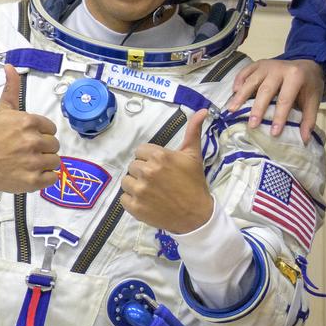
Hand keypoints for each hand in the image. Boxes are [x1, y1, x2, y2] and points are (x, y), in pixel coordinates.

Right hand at [0, 66, 61, 192]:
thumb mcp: (2, 110)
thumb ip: (11, 88)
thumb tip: (10, 66)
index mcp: (28, 122)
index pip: (50, 129)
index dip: (41, 133)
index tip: (28, 138)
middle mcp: (33, 141)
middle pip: (54, 145)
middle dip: (43, 148)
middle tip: (27, 151)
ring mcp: (34, 161)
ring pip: (55, 161)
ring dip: (44, 162)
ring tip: (29, 162)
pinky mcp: (34, 180)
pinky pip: (52, 177)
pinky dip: (45, 177)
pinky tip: (31, 172)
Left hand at [120, 107, 214, 232]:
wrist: (196, 215)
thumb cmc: (194, 184)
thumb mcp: (193, 156)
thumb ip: (193, 131)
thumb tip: (202, 110)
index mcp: (159, 156)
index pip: (140, 151)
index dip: (149, 159)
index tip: (160, 168)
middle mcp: (147, 171)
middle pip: (133, 165)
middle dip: (143, 172)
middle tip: (158, 181)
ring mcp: (140, 190)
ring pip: (126, 181)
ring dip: (135, 185)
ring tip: (151, 191)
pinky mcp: (135, 207)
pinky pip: (123, 198)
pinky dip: (132, 201)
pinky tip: (146, 202)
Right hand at [226, 58, 323, 139]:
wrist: (306, 64)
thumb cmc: (308, 85)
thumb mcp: (313, 100)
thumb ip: (308, 119)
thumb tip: (304, 139)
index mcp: (296, 76)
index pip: (285, 99)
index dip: (279, 116)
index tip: (274, 133)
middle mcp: (279, 69)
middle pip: (266, 90)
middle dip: (258, 108)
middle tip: (252, 125)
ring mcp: (267, 65)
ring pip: (251, 81)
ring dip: (241, 96)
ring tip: (232, 110)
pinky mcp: (258, 64)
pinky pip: (245, 71)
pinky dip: (238, 81)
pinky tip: (233, 93)